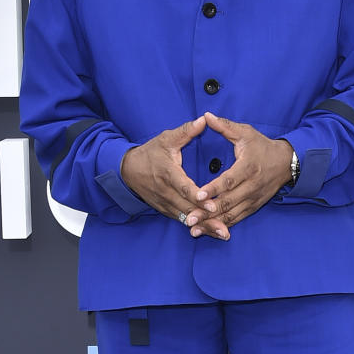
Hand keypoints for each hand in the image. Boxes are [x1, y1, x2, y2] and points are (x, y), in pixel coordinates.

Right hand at [120, 117, 227, 236]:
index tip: (212, 204)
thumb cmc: (150, 153)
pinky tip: (212, 232)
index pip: (184, 188)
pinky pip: (183, 220)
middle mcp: (166, 192)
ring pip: (186, 218)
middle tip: (225, 228)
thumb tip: (204, 120)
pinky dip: (197, 227)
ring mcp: (165, 203)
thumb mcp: (166, 139)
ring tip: (223, 234)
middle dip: (207, 219)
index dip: (198, 197)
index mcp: (168, 173)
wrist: (128, 170)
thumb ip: (186, 131)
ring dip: (204, 227)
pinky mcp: (166, 210)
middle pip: (188, 209)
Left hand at [188, 111, 293, 238]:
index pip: (229, 180)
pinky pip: (237, 219)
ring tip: (194, 230)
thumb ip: (225, 126)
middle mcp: (251, 186)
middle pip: (228, 202)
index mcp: (248, 167)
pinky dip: (222, 226)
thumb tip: (206, 116)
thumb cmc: (262, 146)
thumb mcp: (246, 133)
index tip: (197, 195)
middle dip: (207, 212)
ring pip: (231, 214)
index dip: (213, 189)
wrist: (286, 162)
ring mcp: (253, 198)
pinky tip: (208, 231)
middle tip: (189, 219)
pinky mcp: (253, 206)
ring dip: (212, 223)